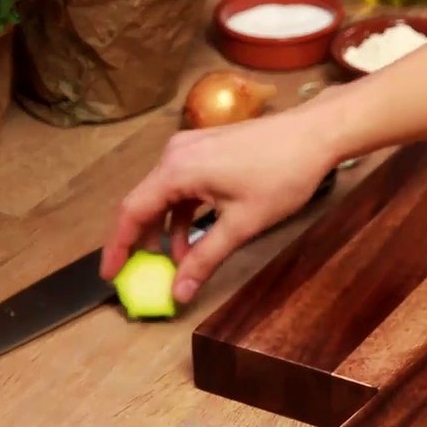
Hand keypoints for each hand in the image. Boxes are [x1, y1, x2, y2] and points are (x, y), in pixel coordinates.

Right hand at [100, 102, 340, 303]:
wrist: (315, 134)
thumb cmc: (282, 175)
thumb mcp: (241, 224)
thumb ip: (205, 259)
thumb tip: (179, 292)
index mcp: (177, 169)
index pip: (132, 211)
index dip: (118, 246)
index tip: (110, 275)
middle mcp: (176, 153)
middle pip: (145, 202)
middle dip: (143, 240)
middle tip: (142, 274)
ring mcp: (191, 147)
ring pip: (166, 194)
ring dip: (169, 228)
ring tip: (177, 262)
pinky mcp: (208, 148)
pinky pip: (184, 184)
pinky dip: (185, 211)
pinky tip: (197, 236)